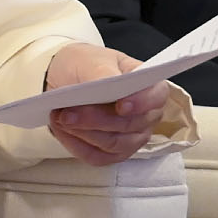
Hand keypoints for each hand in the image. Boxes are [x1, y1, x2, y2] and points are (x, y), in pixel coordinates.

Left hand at [43, 44, 175, 166]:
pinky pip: (97, 157)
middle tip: (68, 113)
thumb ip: (103, 72)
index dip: (142, 103)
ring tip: (61, 118)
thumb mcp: (92, 60)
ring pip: (113, 144)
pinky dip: (76, 144)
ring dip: (84, 133)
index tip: (120, 105)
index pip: (156, 97)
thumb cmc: (87, 65)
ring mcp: (132, 137)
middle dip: (96, 120)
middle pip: (130, 125)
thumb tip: (107, 84)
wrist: (68, 78)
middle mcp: (146, 115)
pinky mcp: (113, 153)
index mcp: (148, 86)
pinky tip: (62, 130)